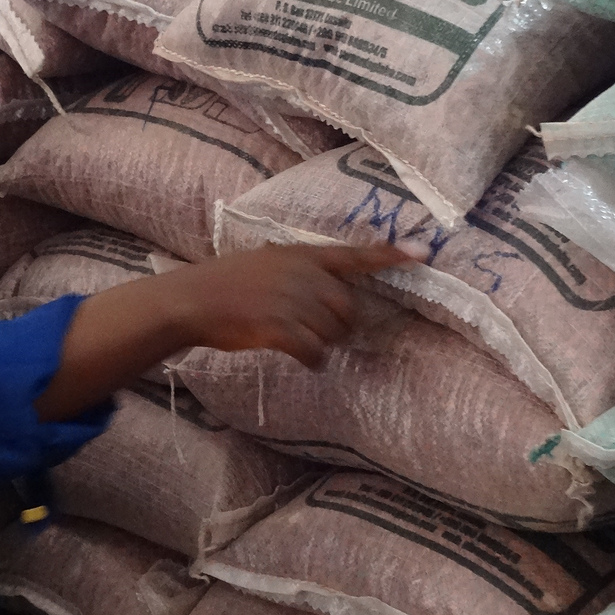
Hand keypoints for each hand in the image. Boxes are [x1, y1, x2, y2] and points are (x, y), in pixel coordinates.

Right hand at [34, 241, 418, 420]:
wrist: (191, 299)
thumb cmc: (223, 284)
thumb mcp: (263, 263)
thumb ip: (295, 270)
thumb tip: (323, 288)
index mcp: (300, 254)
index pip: (353, 254)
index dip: (390, 255)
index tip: (424, 253)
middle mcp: (303, 274)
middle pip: (347, 307)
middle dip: (338, 325)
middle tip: (314, 331)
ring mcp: (293, 300)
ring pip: (332, 333)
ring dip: (322, 344)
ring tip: (298, 343)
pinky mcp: (282, 327)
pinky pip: (315, 352)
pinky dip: (313, 360)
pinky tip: (303, 360)